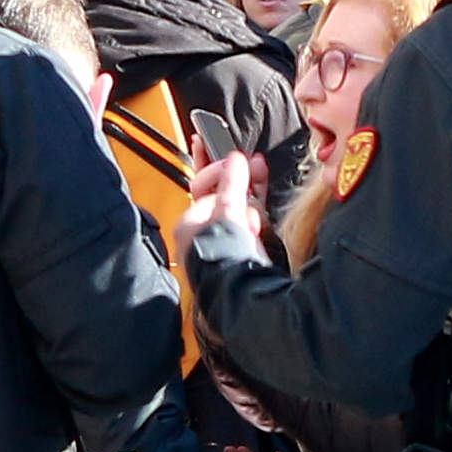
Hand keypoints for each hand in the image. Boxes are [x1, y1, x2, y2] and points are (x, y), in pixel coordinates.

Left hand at [182, 144, 266, 260]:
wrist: (241, 292)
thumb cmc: (224, 256)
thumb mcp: (228, 211)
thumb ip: (233, 183)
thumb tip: (235, 160)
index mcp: (189, 224)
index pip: (205, 188)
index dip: (222, 174)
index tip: (237, 162)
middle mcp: (203, 233)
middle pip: (222, 196)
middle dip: (240, 180)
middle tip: (253, 164)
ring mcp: (222, 241)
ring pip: (238, 208)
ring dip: (251, 192)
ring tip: (259, 172)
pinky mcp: (240, 250)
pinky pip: (248, 222)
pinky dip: (257, 211)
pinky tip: (262, 197)